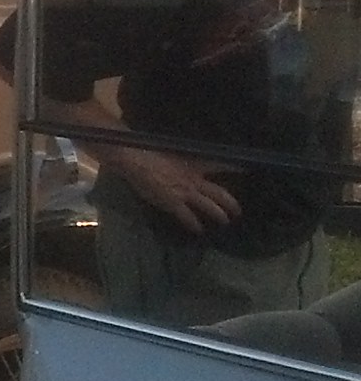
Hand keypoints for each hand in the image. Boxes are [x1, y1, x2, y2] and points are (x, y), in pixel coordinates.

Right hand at [103, 141, 239, 233]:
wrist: (134, 158)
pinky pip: (188, 217)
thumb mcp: (170, 149)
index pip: (221, 164)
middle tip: (238, 211)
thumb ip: (182, 156)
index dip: (235, 167)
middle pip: (220, 193)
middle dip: (231, 203)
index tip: (247, 169)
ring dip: (220, 215)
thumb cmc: (147, 149)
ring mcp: (185, 192)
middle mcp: (194, 179)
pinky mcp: (173, 203)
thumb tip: (186, 157)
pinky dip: (194, 225)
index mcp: (194, 163)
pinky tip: (198, 230)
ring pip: (210, 207)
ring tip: (226, 221)